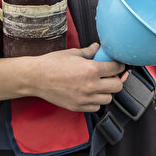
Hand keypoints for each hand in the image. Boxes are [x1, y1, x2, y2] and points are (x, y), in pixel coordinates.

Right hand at [0, 43, 124, 110]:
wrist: (36, 78)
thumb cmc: (52, 63)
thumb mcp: (72, 53)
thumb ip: (89, 52)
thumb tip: (98, 48)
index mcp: (91, 70)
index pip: (116, 68)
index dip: (119, 65)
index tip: (117, 64)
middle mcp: (91, 86)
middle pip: (117, 86)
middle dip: (115, 79)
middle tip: (109, 75)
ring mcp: (85, 98)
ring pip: (108, 98)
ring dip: (106, 91)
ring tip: (98, 85)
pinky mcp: (78, 107)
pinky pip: (96, 107)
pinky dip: (96, 101)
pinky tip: (89, 93)